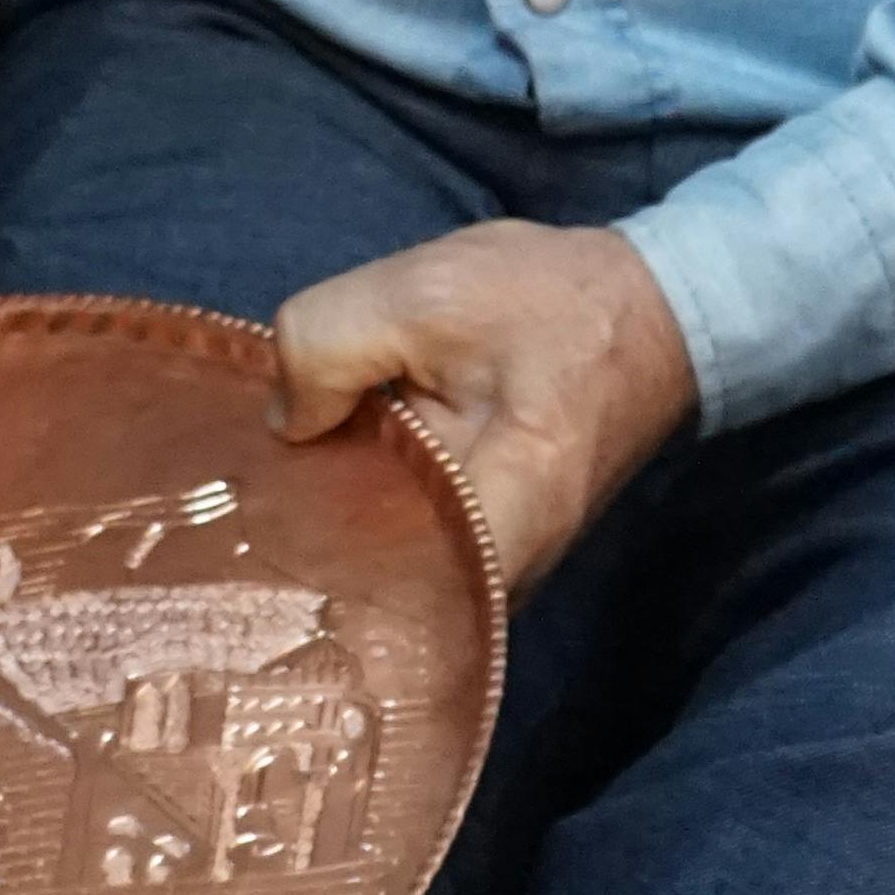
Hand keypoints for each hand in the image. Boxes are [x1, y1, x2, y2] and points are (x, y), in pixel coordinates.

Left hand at [270, 221, 700, 593]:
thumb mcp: (424, 290)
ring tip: (270, 484)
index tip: (251, 528)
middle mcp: (506, 575)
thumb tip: (281, 424)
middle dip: (306, 546)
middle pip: (379, 592)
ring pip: (392, 568)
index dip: (308, 570)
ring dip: (336, 524)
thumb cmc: (553, 301)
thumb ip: (327, 345)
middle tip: (240, 500)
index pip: (389, 604)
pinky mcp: (492, 539)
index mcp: (503, 521)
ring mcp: (501, 565)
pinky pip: (414, 543)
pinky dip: (369, 509)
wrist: (655, 308)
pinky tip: (327, 470)